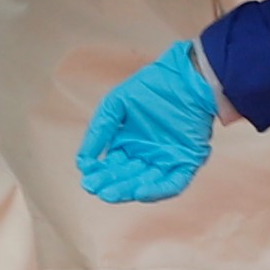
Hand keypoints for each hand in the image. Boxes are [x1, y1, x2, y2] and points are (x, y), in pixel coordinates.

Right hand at [81, 40, 224, 205]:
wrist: (187, 76)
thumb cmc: (152, 85)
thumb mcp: (115, 104)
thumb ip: (98, 130)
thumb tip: (82, 163)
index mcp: (128, 143)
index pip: (111, 166)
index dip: (99, 175)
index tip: (88, 180)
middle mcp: (146, 155)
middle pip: (126, 178)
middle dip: (111, 185)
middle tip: (96, 189)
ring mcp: (167, 160)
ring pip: (146, 183)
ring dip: (129, 191)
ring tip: (111, 194)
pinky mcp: (187, 162)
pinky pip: (173, 183)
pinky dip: (158, 190)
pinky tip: (140, 192)